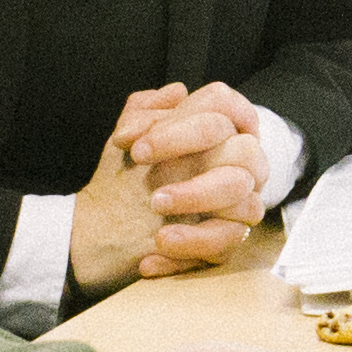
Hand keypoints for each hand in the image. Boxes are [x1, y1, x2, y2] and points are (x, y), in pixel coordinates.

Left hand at [109, 80, 277, 272]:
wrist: (105, 231)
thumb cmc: (124, 178)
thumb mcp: (126, 139)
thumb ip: (144, 112)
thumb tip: (176, 92)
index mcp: (216, 130)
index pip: (223, 106)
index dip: (185, 125)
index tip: (139, 149)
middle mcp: (237, 163)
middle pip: (246, 152)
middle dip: (196, 169)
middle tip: (150, 187)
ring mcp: (239, 203)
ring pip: (246, 202)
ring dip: (196, 206)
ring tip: (156, 223)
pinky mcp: (229, 240)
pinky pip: (225, 244)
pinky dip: (188, 250)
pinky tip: (150, 258)